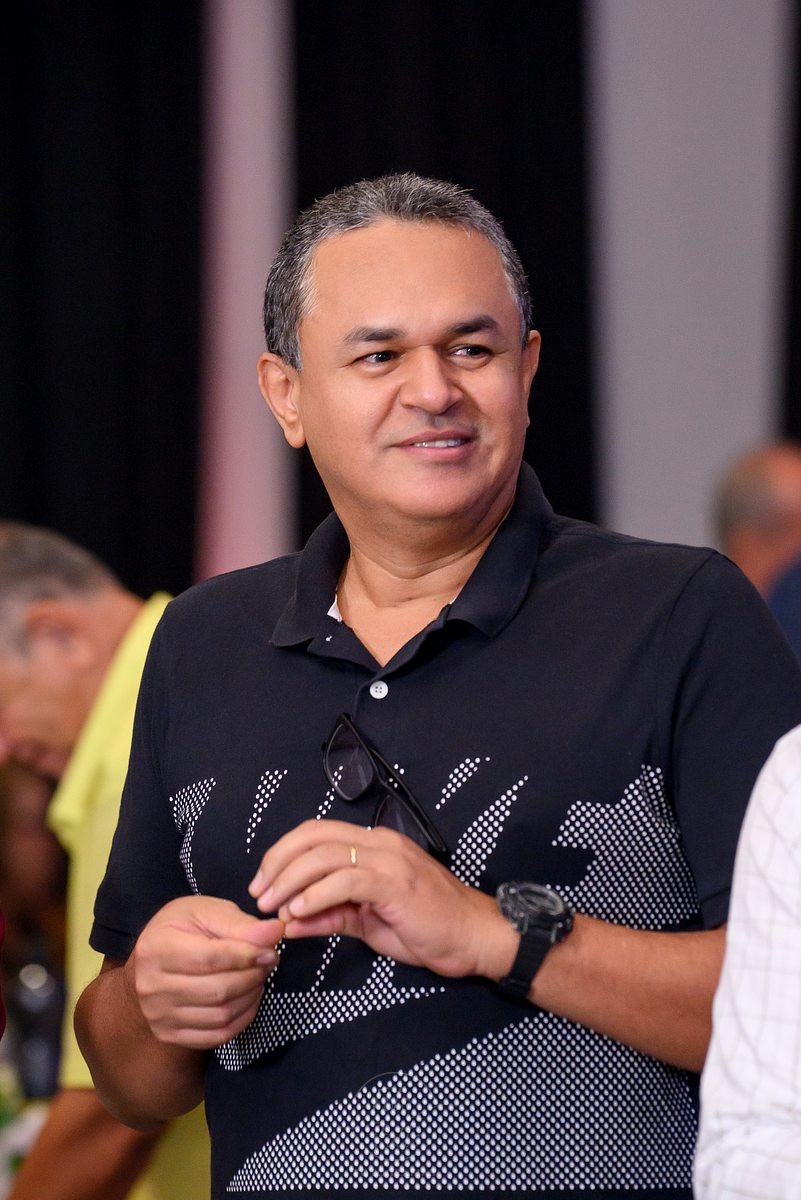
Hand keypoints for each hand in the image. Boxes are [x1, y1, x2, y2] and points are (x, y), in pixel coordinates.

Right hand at [126, 895, 283, 1049]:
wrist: (151, 961)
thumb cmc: (182, 929)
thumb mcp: (207, 912)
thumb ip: (241, 924)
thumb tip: (275, 932)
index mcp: (157, 947)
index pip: (210, 958)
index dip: (246, 956)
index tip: (270, 951)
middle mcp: (151, 985)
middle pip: (217, 990)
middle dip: (252, 977)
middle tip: (268, 963)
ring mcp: (158, 1014)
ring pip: (220, 1015)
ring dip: (251, 997)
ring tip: (258, 978)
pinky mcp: (168, 1034)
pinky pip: (216, 1036)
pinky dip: (242, 1019)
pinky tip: (248, 999)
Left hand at [248, 819, 515, 979]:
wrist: (477, 938)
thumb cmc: (428, 929)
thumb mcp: (369, 923)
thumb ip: (330, 916)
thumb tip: (288, 919)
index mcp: (374, 846)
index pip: (317, 833)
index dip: (283, 853)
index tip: (263, 883)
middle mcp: (380, 843)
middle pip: (314, 836)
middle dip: (278, 862)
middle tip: (259, 894)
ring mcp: (389, 859)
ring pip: (325, 854)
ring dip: (291, 879)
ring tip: (273, 906)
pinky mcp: (395, 882)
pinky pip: (346, 880)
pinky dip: (317, 894)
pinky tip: (300, 911)